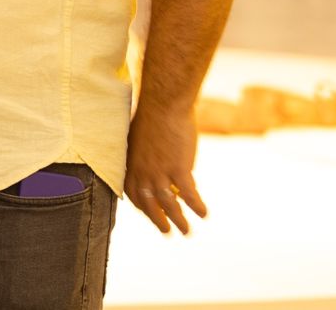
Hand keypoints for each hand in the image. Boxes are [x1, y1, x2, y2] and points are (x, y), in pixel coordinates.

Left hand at [125, 100, 206, 234]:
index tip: (153, 215)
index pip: (136, 195)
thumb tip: (152, 166)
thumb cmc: (152, 115)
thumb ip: (143, 157)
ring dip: (179, 221)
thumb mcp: (139, 139)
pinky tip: (204, 214)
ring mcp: (160, 173)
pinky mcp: (179, 169)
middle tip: (168, 232)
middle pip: (150, 206)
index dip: (145, 208)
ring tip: (187, 232)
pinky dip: (196, 207)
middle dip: (159, 221)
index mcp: (131, 166)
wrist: (163, 103)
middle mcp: (142, 173)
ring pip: (169, 205)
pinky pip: (189, 195)